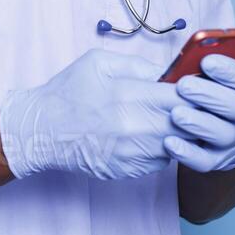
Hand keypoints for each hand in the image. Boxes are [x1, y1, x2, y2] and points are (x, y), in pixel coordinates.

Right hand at [0, 49, 190, 180]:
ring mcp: (132, 154)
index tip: (193, 87)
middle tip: (186, 104)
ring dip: (179, 132)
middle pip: (187, 123)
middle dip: (191, 113)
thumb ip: (138, 65)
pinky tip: (148, 136)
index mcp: (127, 95)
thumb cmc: (67, 93)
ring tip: (165, 118)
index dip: (193, 91)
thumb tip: (169, 71)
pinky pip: (162, 161)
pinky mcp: (129, 171)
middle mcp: (133, 128)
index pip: (182, 96)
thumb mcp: (98, 62)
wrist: (41, 131)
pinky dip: (162, 148)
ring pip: (178, 144)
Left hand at [163, 54, 234, 171]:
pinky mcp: (218, 160)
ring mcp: (234, 140)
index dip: (229, 71)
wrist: (215, 132)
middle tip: (184, 86)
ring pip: (224, 134)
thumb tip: (178, 61)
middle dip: (210, 95)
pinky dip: (188, 153)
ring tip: (176, 114)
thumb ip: (196, 65)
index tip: (206, 61)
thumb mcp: (206, 75)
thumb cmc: (206, 93)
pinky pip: (205, 161)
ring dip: (199, 123)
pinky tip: (169, 142)